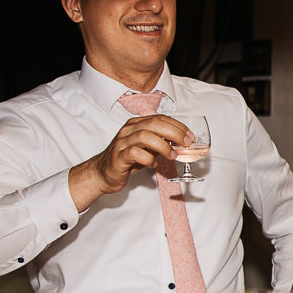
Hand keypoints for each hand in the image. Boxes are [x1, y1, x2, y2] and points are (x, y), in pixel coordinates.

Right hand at [71, 114, 189, 210]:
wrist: (103, 173)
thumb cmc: (126, 159)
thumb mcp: (147, 148)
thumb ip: (161, 143)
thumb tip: (181, 143)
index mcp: (136, 124)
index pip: (160, 118)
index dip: (177, 126)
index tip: (189, 136)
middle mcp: (128, 130)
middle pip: (153, 124)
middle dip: (173, 132)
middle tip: (185, 143)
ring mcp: (122, 142)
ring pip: (144, 136)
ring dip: (163, 146)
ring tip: (172, 155)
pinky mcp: (118, 157)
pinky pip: (135, 153)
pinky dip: (148, 158)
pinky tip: (154, 164)